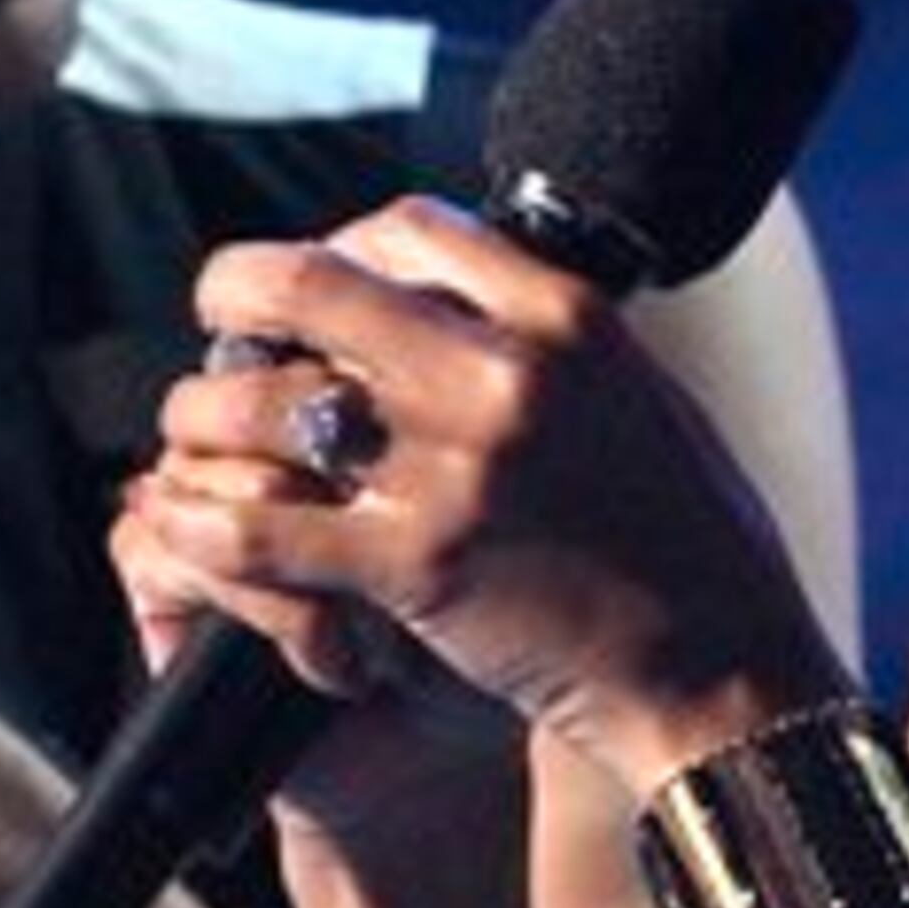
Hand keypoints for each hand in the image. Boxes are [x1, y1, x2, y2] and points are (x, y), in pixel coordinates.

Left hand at [123, 198, 847, 796]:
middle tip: (217, 321)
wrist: (729, 677)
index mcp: (566, 316)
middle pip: (310, 284)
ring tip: (192, 437)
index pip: (408, 230)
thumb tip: (470, 308)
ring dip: (203, 415)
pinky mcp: (418, 565)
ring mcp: (456, 467)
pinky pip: (264, 529)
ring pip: (264, 403)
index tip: (317, 285)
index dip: (338, 246)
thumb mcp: (642, 403)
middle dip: (237, 294)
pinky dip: (203, 523)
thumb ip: (551, 350)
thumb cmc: (698, 552)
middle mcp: (504, 371)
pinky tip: (180, 523)